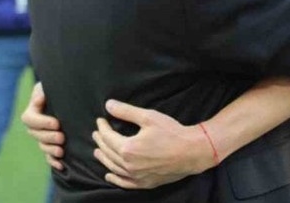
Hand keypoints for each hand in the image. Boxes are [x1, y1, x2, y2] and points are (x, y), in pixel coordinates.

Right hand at [20, 83, 65, 170]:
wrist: (68, 96)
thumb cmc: (58, 89)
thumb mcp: (50, 86)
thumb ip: (42, 90)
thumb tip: (39, 99)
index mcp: (32, 111)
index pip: (29, 119)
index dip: (41, 122)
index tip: (56, 123)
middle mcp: (35, 126)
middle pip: (36, 134)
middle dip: (48, 137)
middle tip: (62, 137)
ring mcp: (42, 137)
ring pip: (42, 146)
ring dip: (50, 150)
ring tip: (61, 151)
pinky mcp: (51, 145)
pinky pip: (48, 156)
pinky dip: (53, 162)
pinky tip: (61, 165)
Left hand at [92, 100, 214, 189]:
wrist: (192, 151)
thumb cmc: (172, 132)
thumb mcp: (148, 117)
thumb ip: (126, 111)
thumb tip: (108, 105)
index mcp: (128, 149)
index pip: (108, 137)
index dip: (102, 127)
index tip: (100, 120)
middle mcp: (129, 165)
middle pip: (108, 152)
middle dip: (101, 141)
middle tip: (97, 133)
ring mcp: (137, 176)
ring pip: (113, 168)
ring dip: (103, 159)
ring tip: (97, 151)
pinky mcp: (145, 183)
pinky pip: (124, 183)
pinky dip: (115, 179)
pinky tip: (109, 175)